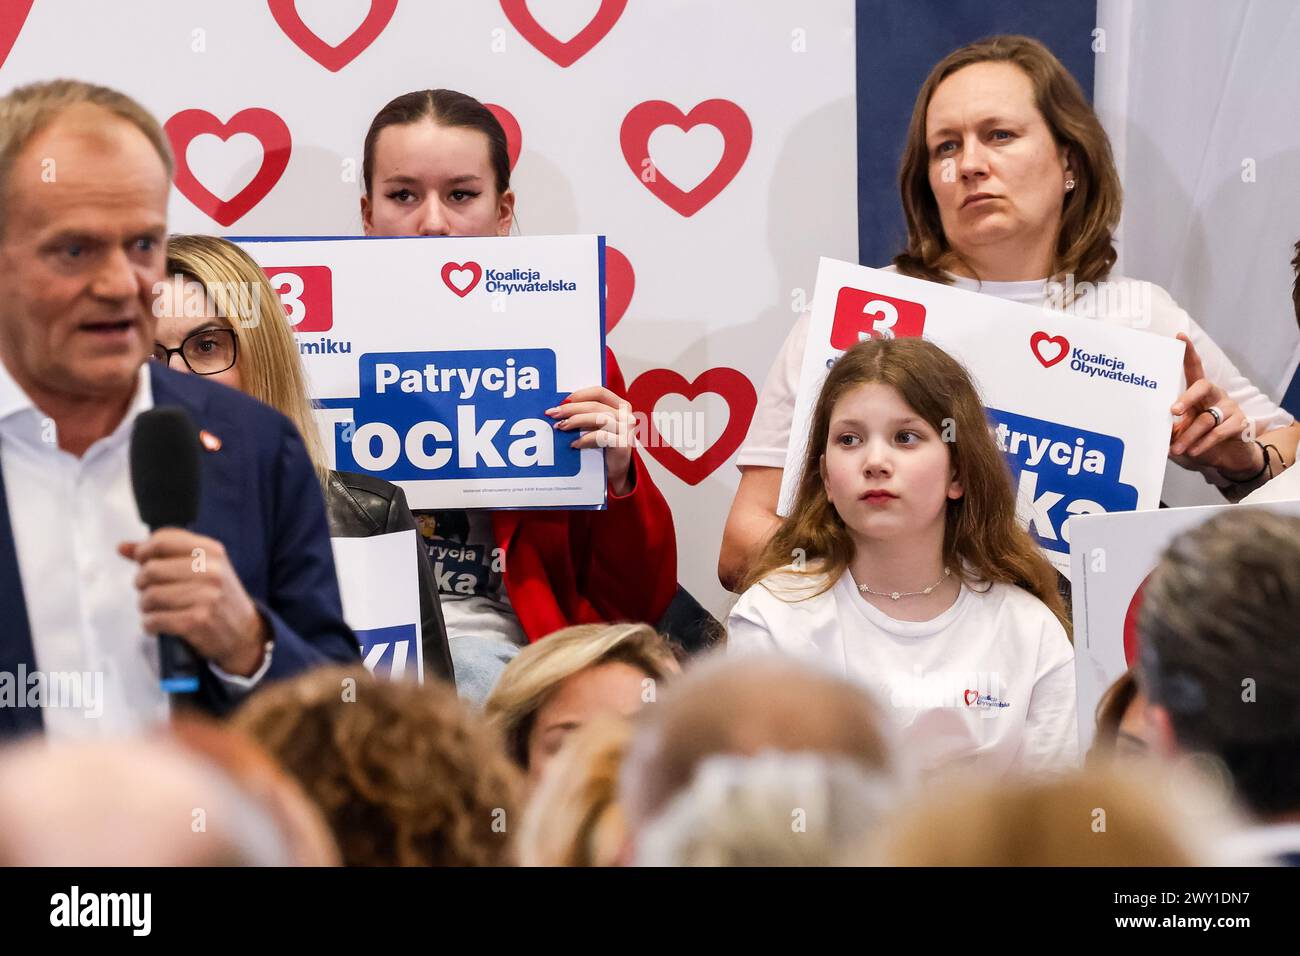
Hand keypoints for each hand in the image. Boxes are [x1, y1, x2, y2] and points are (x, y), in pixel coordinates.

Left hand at [118, 529, 267, 676]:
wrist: (244, 632)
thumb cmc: (216, 597)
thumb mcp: (201, 568)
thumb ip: (162, 555)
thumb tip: (123, 547)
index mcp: (212, 551)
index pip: (162, 540)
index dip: (143, 552)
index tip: (143, 563)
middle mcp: (212, 570)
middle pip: (150, 569)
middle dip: (142, 583)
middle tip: (151, 591)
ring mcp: (207, 596)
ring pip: (149, 596)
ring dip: (146, 606)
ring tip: (156, 609)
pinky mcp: (198, 621)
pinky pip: (154, 620)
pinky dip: (150, 625)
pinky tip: (159, 624)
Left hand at [546, 385, 636, 494]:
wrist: (616, 471)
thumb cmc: (604, 447)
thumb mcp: (595, 426)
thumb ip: (585, 415)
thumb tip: (560, 408)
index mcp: (620, 406)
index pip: (599, 392)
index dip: (580, 395)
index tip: (562, 401)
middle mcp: (625, 415)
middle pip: (595, 405)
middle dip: (571, 409)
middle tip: (553, 413)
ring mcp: (626, 429)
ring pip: (599, 418)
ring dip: (576, 421)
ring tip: (561, 427)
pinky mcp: (623, 444)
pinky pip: (601, 436)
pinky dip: (585, 439)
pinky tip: (574, 444)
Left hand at [1169, 333, 1261, 477]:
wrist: (1227, 457)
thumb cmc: (1197, 438)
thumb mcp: (1180, 431)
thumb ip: (1169, 426)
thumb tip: (1149, 426)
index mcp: (1199, 392)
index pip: (1195, 368)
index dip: (1188, 352)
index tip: (1179, 337)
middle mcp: (1216, 394)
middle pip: (1202, 386)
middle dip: (1186, 398)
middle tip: (1173, 412)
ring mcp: (1229, 407)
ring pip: (1206, 418)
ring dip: (1189, 436)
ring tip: (1176, 449)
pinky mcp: (1240, 422)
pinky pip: (1218, 432)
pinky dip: (1203, 443)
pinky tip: (1194, 451)